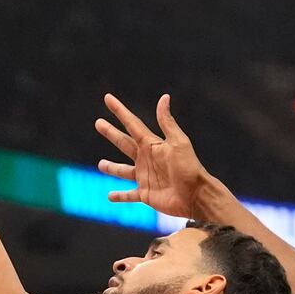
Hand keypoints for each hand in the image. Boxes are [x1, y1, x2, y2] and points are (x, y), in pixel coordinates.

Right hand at [95, 94, 217, 218]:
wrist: (196, 195)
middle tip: (98, 123)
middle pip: (124, 143)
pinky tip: (110, 196)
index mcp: (152, 144)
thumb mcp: (178, 142)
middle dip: (111, 133)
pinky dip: (120, 196)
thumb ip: (167, 122)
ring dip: (112, 168)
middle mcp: (146, 159)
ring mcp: (144, 177)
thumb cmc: (189, 168)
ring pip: (123, 171)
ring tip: (101, 164)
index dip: (119, 111)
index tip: (108, 98)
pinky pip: (129, 195)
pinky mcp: (145, 194)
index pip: (132, 124)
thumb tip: (164, 97)